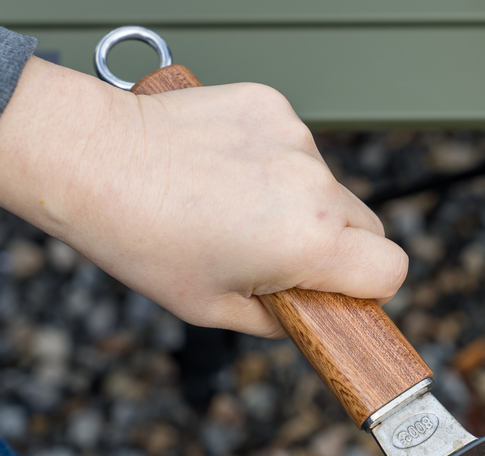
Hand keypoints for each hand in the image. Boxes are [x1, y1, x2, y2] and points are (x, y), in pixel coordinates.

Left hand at [0, 57, 406, 336]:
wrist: (93, 160)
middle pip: (367, 225)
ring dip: (299, 201)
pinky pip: (295, 147)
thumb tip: (308, 315)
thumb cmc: (141, 238)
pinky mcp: (273, 105)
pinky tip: (226, 171)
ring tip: (234, 207)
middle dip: (335, 247)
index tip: (339, 290)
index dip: (369, 288)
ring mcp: (295, 137)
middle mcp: (314, 183)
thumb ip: (279, 320)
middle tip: (278, 255)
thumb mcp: (212, 308)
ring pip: (327, 185)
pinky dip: (273, 163)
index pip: (391, 269)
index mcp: (308, 241)